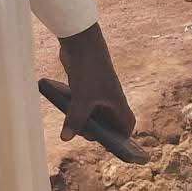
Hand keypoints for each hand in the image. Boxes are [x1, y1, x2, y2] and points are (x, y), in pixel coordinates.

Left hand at [58, 24, 135, 142]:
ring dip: (84, 121)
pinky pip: (83, 104)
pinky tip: (64, 109)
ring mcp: (98, 92)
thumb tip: (66, 138)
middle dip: (98, 132)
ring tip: (71, 126)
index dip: (122, 138)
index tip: (113, 147)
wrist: (82, 44)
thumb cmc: (89, 71)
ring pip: (94, 113)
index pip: (127, 124)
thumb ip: (75, 119)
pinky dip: (76, 110)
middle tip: (83, 135)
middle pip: (108, 122)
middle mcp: (110, 99)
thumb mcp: (81, 99)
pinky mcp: (87, 86)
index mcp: (117, 102)